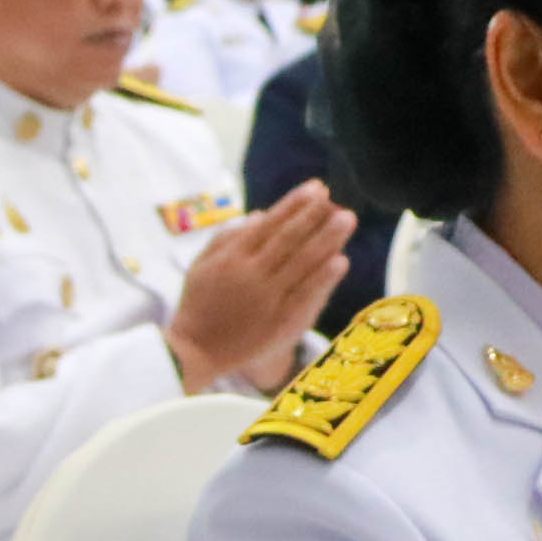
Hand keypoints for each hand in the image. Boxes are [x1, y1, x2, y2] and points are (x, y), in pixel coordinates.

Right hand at [167, 181, 352, 392]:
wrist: (195, 352)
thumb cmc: (199, 305)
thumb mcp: (202, 266)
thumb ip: (228, 237)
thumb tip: (261, 214)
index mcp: (231, 257)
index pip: (269, 224)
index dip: (294, 204)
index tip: (316, 188)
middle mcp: (251, 274)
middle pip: (288, 239)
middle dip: (313, 215)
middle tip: (334, 198)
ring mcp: (267, 298)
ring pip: (302, 263)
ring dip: (327, 239)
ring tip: (346, 219)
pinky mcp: (280, 323)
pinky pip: (306, 295)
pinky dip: (324, 278)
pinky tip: (341, 260)